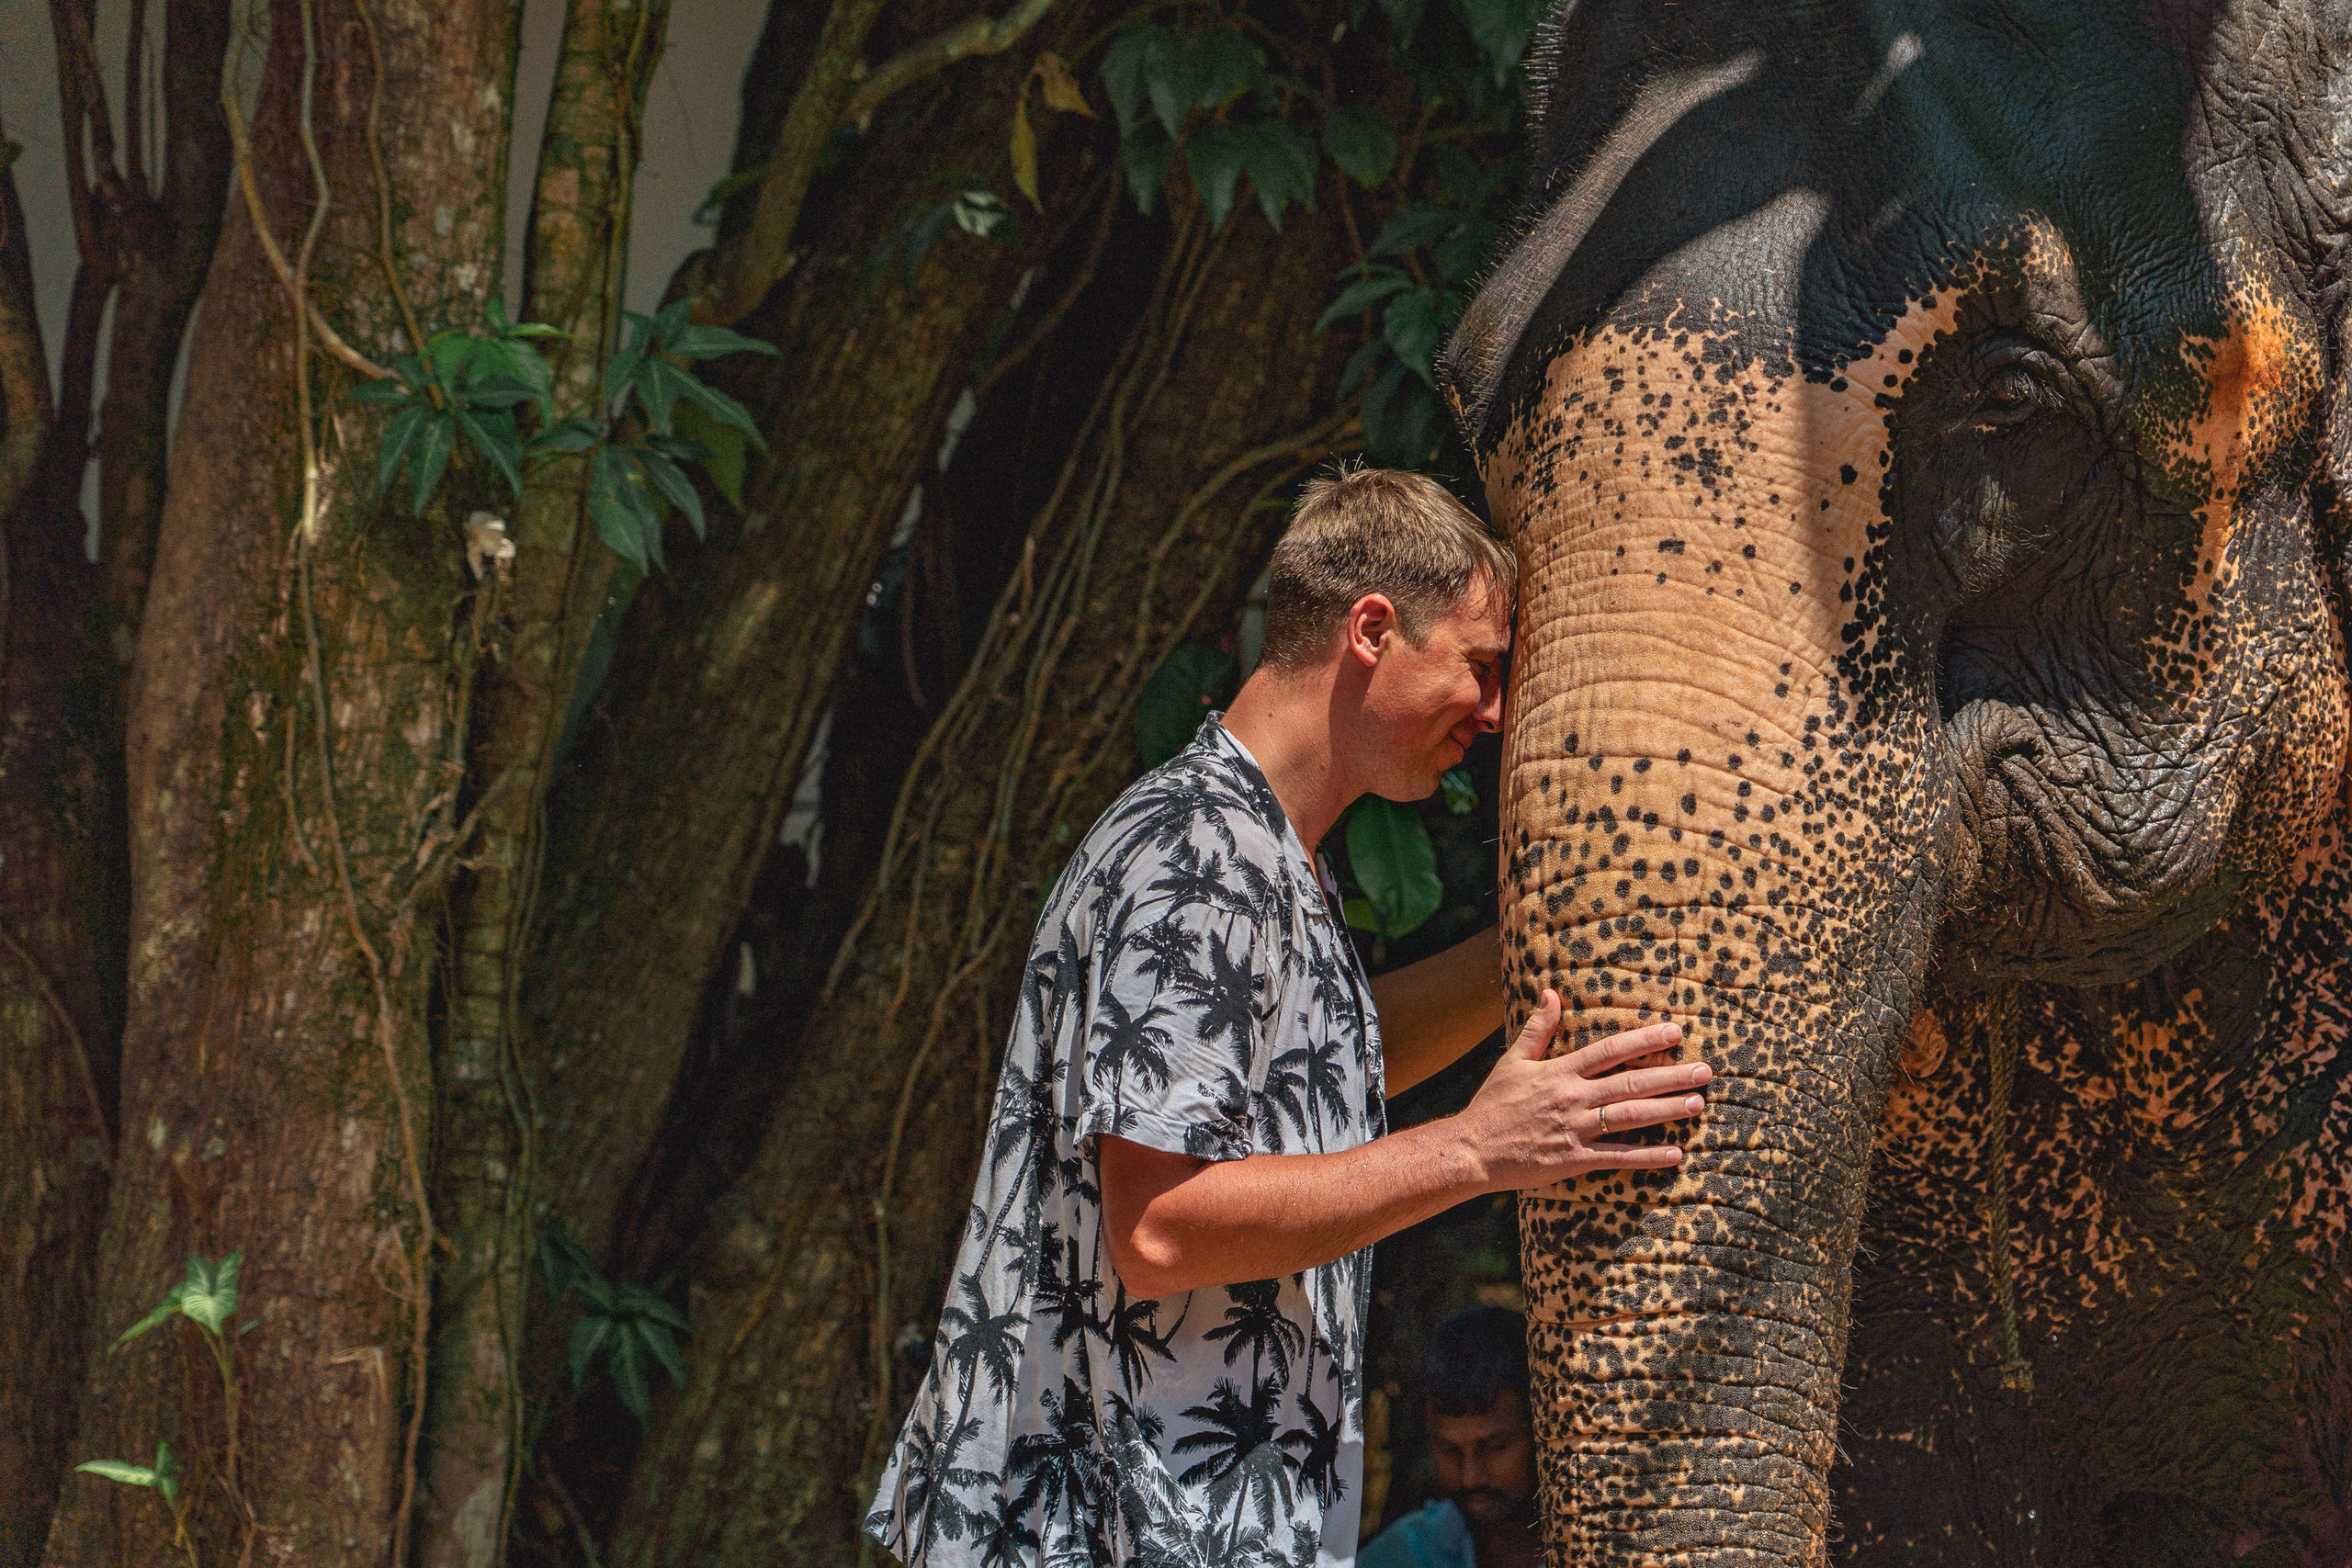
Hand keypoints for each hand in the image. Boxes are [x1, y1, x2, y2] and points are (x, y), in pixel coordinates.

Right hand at [1453, 989, 1709, 1188]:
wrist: (1473, 1149)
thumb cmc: (1493, 1104)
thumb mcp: (1513, 1061)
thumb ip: (1537, 1029)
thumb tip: (1551, 993)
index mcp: (1560, 1072)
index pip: (1610, 1051)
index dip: (1644, 1041)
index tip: (1674, 1032)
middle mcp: (1573, 1098)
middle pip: (1630, 1084)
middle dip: (1671, 1076)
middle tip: (1704, 1072)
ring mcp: (1576, 1130)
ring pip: (1630, 1118)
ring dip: (1667, 1111)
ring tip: (1697, 1105)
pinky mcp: (1575, 1160)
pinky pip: (1618, 1158)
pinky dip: (1648, 1156)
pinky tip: (1675, 1154)